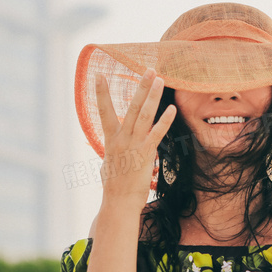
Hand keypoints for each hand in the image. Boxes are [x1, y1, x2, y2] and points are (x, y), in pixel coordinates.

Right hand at [95, 68, 175, 208]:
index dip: (101, 93)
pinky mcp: (145, 154)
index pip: (103, 111)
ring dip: (152, 96)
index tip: (99, 75)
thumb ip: (112, 150)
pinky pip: (156, 134)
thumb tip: (112, 147)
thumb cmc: (114, 185)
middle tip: (148, 69)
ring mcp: (133, 145)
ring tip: (160, 80)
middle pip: (131, 107)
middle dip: (140, 87)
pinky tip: (172, 109)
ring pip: (143, 115)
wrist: (118, 202)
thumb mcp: (108, 163)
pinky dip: (164, 121)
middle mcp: (121, 139)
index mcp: (110, 140)